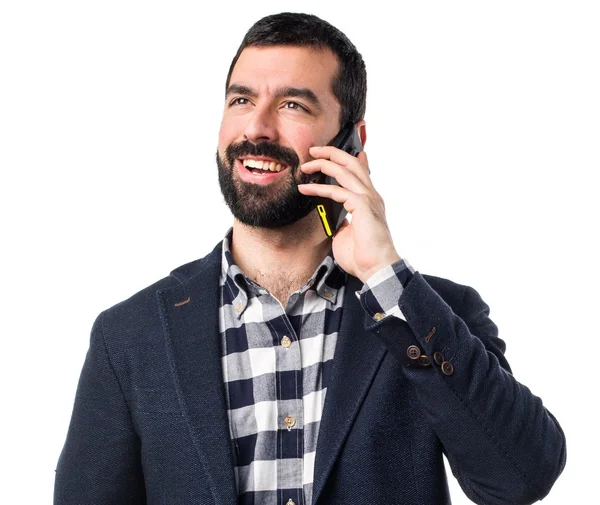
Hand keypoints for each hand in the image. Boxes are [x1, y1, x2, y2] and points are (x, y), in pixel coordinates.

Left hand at [298, 146, 400, 282]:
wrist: (375, 268)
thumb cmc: (362, 257)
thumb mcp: (347, 235)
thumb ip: (342, 222)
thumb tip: (335, 219)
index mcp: (370, 202)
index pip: (362, 173)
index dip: (353, 159)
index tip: (344, 150)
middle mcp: (371, 196)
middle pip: (352, 164)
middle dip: (332, 153)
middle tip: (314, 150)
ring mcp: (368, 199)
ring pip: (345, 170)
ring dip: (323, 164)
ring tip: (306, 164)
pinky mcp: (361, 205)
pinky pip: (336, 191)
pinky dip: (318, 188)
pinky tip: (305, 189)